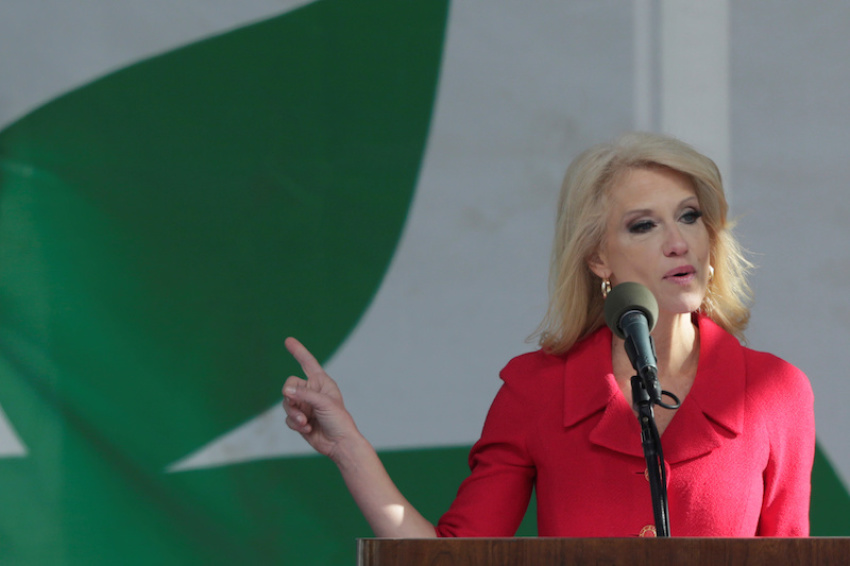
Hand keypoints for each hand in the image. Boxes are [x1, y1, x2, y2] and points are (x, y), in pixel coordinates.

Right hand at [282, 337, 359, 460]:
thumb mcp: (323, 403)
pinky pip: (288, 418)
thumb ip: (304, 394)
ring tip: (305, 422)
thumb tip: (285, 390)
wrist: (339, 444)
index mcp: (321, 382)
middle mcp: (312, 392)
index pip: (307, 362)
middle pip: (289, 386)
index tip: (288, 340)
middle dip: (290, 397)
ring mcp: (305, 406)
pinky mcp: (300, 419)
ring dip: (294, 414)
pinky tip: (307, 429)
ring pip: (286, 404)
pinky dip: (295, 424)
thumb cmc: (338, 420)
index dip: (298, 351)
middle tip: (296, 405)